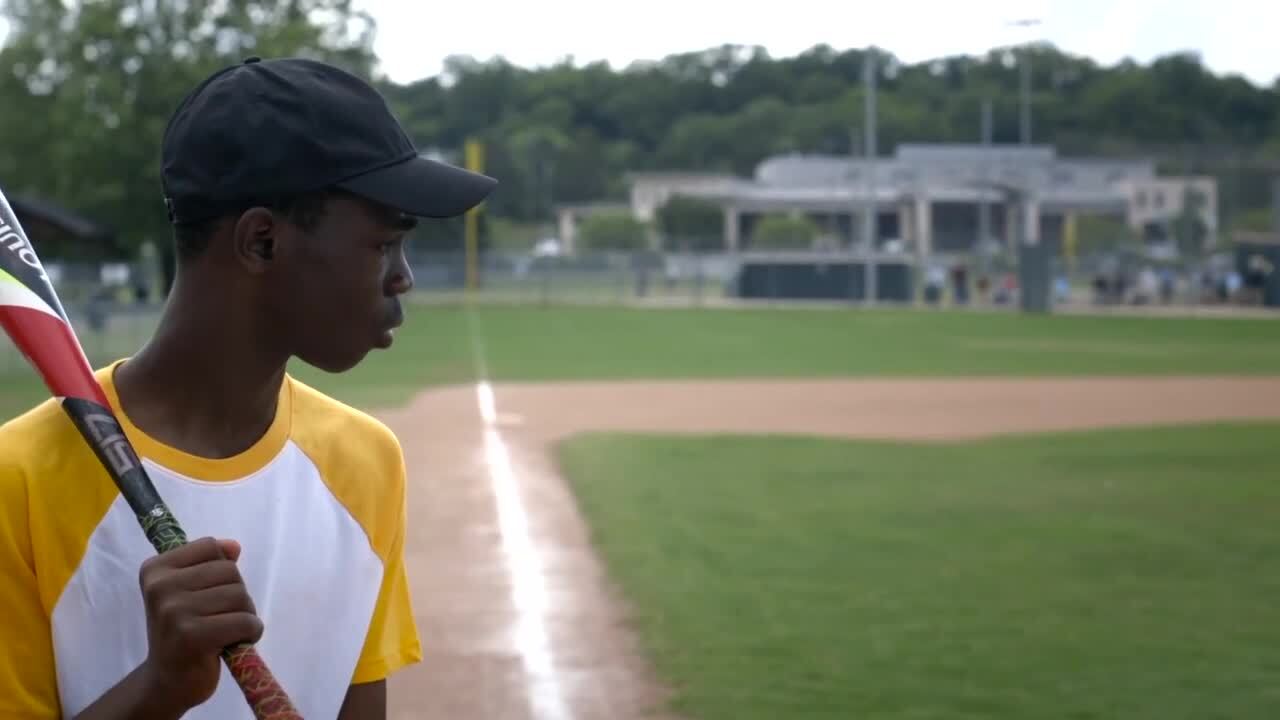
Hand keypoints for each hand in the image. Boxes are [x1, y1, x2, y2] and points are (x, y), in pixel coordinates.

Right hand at [136, 537, 262, 715]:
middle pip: (229, 570)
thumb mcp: (188, 592)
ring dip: (245, 614)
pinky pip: (245, 621)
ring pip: (240, 595)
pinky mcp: (193, 637)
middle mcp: (160, 587)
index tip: (208, 593)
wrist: (167, 682)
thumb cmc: (183, 631)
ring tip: (226, 631)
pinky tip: (234, 643)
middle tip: (221, 617)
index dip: (221, 569)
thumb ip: (210, 563)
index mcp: (155, 570)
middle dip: (237, 594)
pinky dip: (251, 632)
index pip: (209, 546)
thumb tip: (233, 546)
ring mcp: (174, 612)